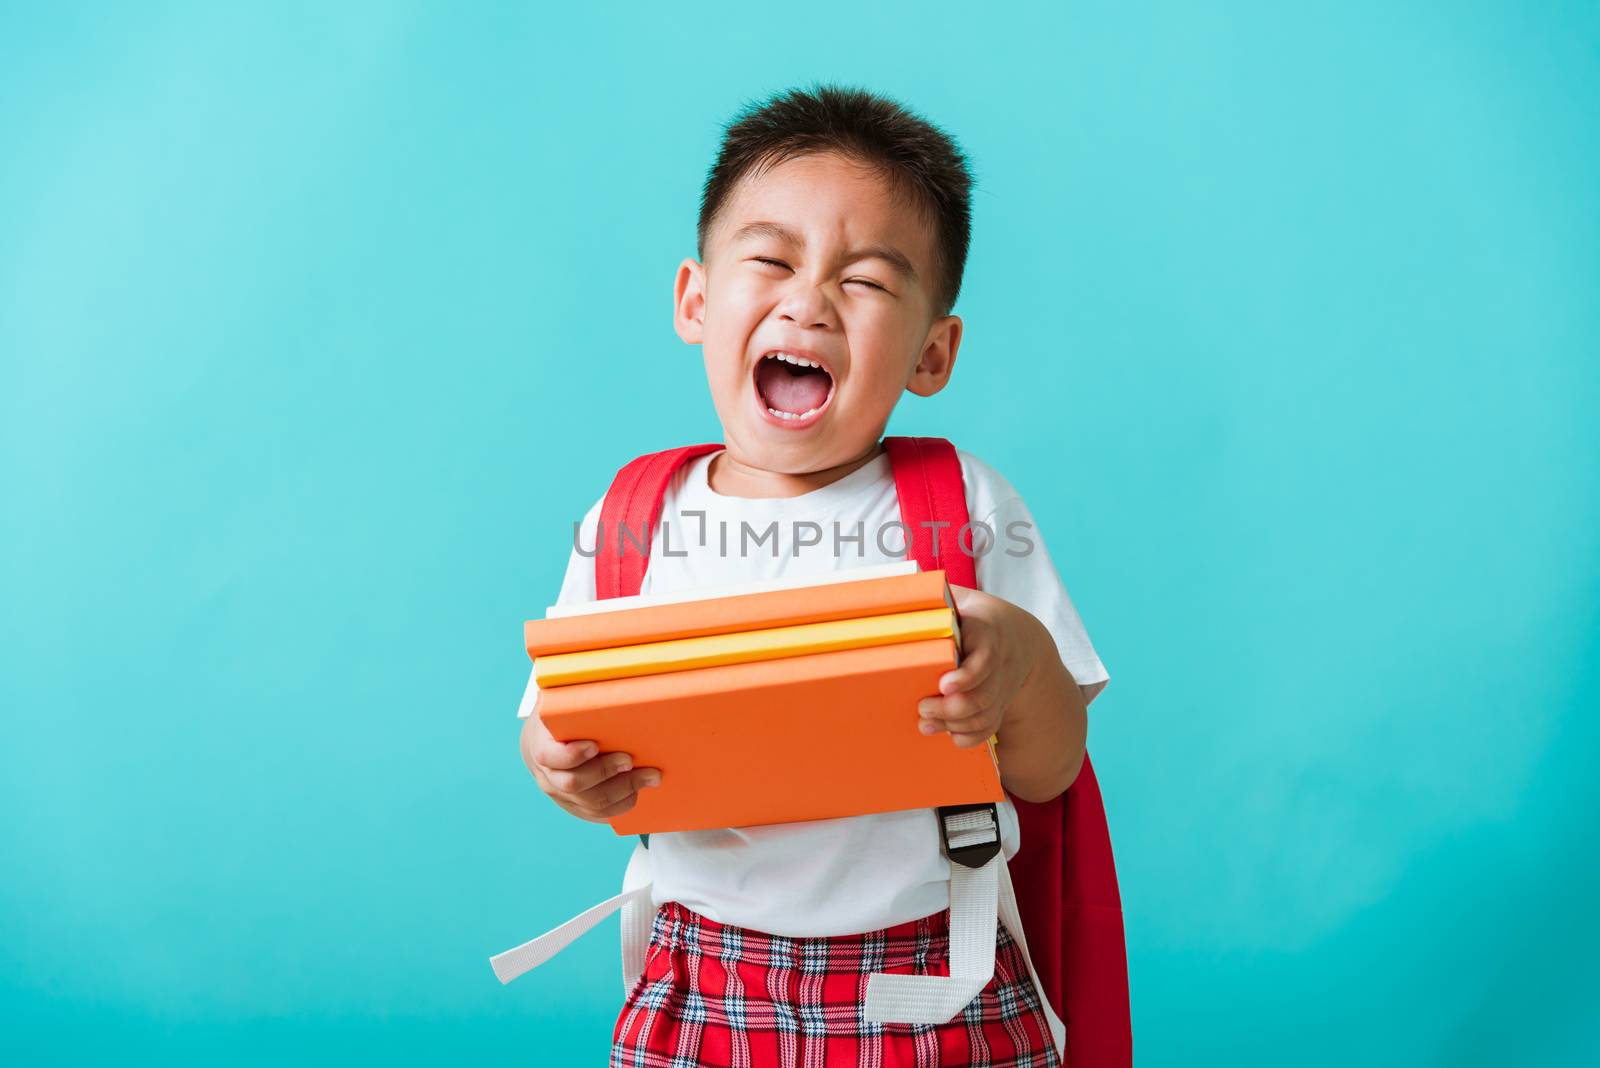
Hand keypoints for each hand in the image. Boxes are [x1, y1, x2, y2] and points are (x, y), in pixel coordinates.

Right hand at [520, 700, 661, 821]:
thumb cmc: (561, 716)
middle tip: (630, 759)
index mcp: (541, 744)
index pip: (549, 756)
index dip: (571, 754)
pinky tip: (639, 790)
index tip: (594, 745)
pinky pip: (599, 814)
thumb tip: (612, 667)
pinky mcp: (576, 807)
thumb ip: (577, 692)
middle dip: (606, 772)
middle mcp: (548, 775)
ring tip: (650, 775)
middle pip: (574, 784)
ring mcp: (561, 795)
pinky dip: (621, 804)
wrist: (544, 742)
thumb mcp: (560, 700)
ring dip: (624, 790)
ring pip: (591, 803)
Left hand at [917, 585, 1041, 748]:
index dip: (967, 676)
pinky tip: (949, 734)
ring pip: (985, 715)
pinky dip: (970, 736)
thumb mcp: (963, 599)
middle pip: (983, 695)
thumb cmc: (979, 616)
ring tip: (925, 722)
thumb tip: (897, 592)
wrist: (1021, 638)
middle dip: (951, 709)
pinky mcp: (1001, 705)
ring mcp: (1003, 688)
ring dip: (955, 725)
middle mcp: (1001, 664)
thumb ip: (937, 597)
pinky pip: (990, 728)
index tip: (944, 685)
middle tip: (923, 707)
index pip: (986, 658)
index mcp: (990, 632)